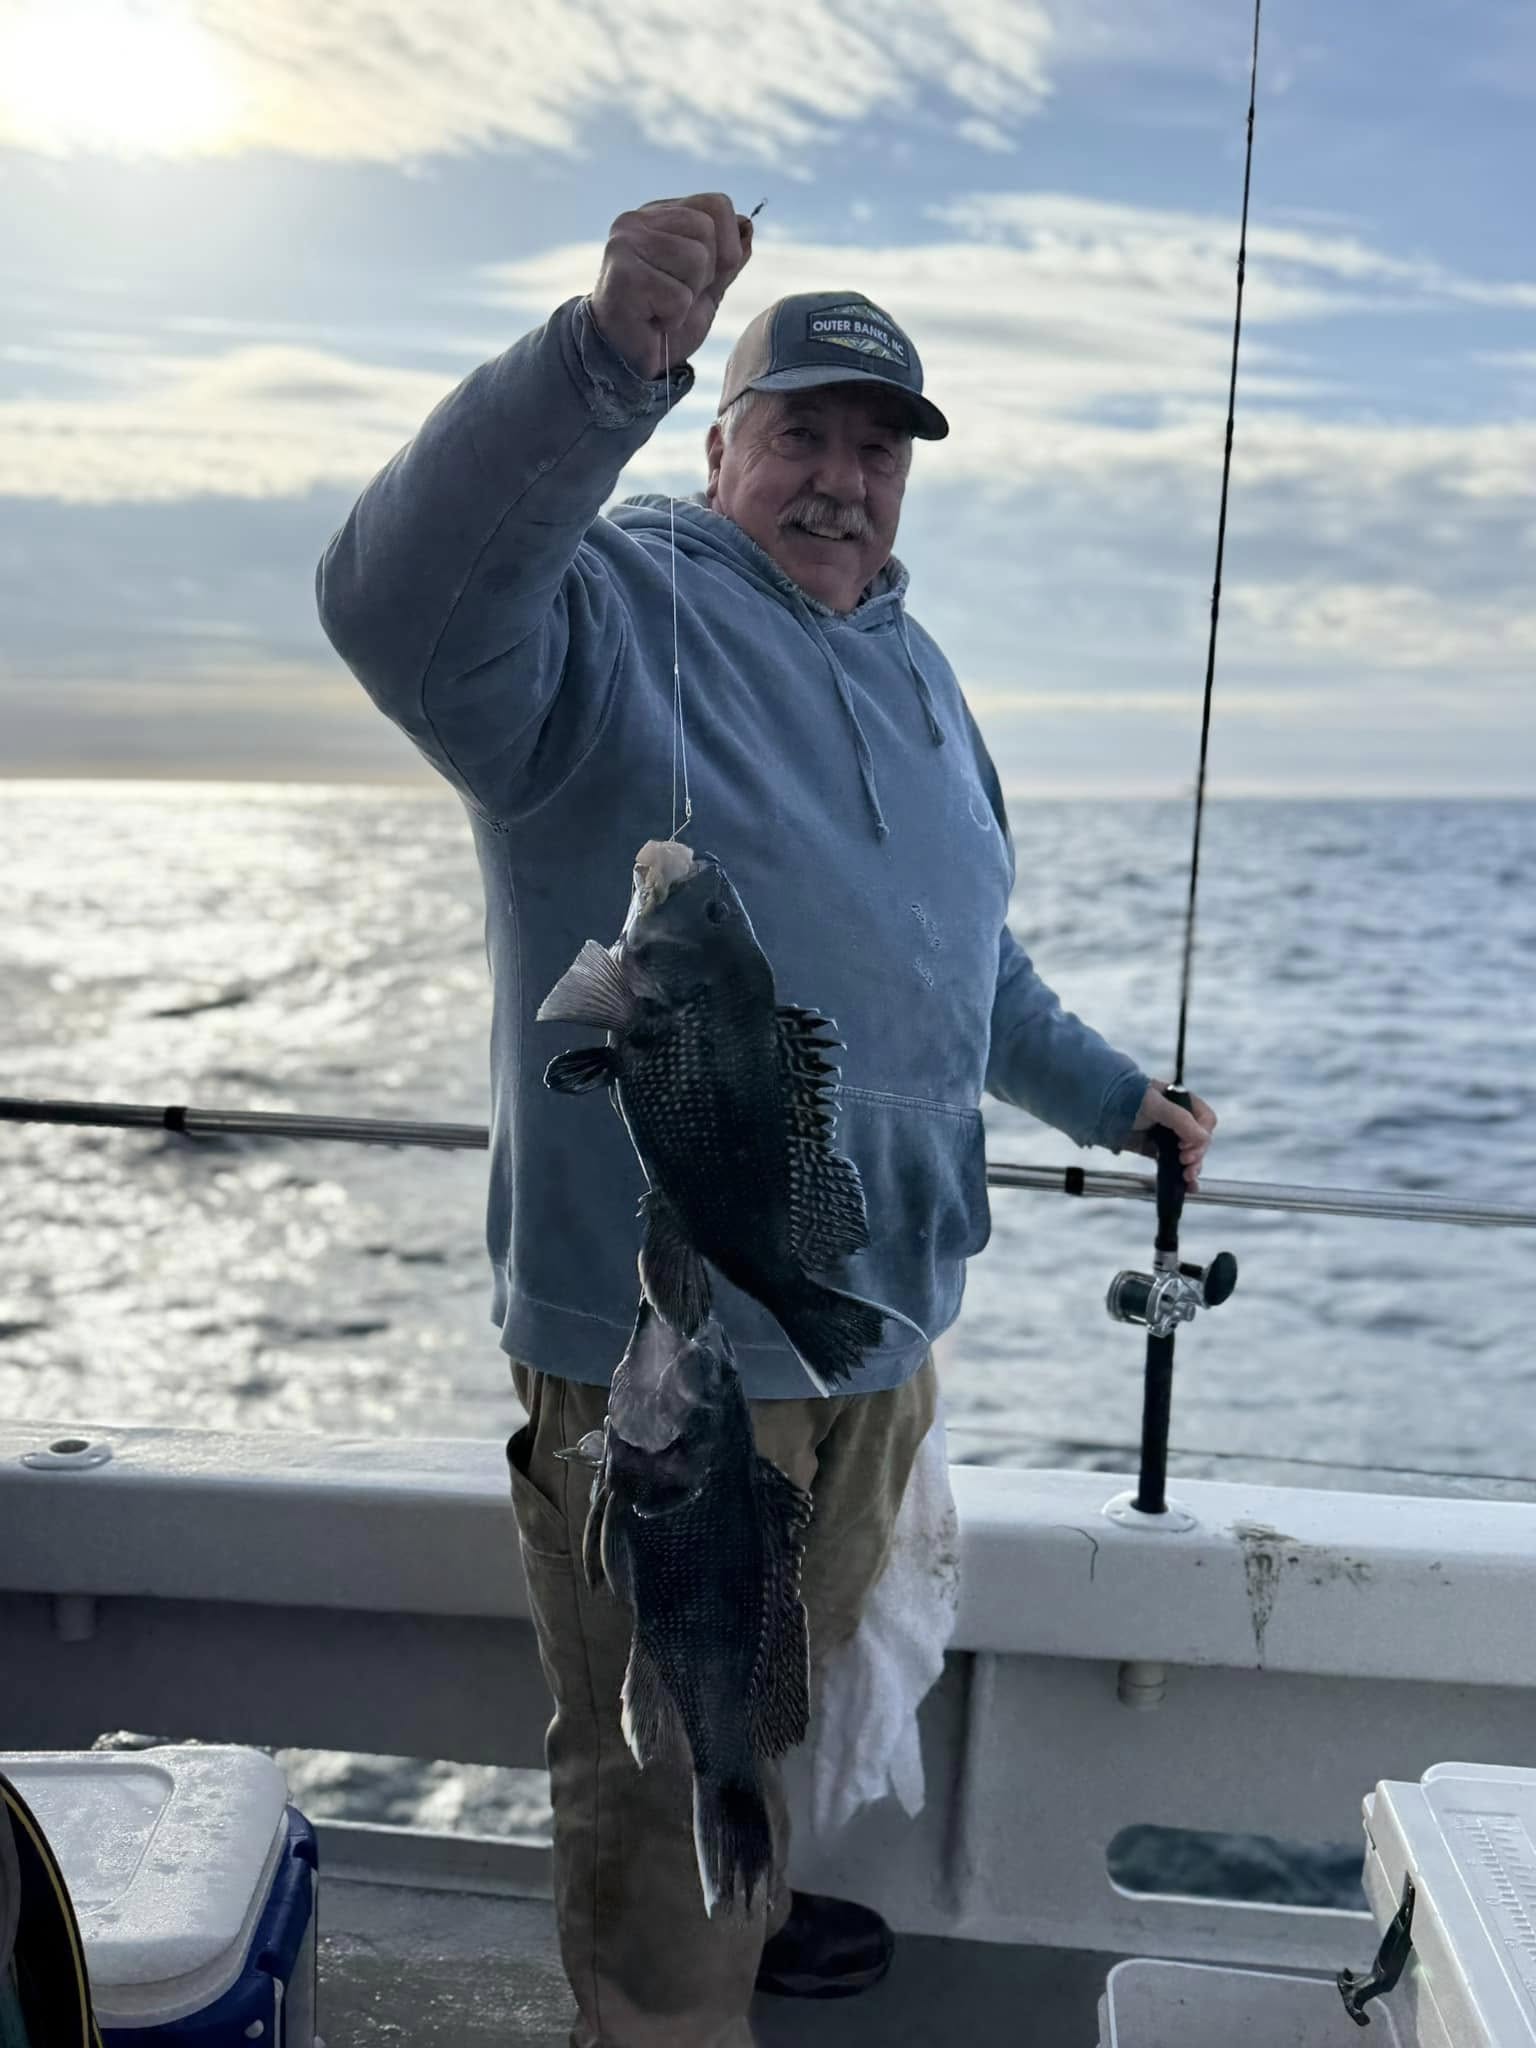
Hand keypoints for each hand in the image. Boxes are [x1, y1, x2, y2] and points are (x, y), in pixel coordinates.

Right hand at [590, 193, 753, 380]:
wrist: (628, 360)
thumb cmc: (664, 321)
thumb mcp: (706, 287)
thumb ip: (727, 259)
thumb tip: (747, 225)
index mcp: (659, 216)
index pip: (715, 205)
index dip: (727, 246)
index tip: (705, 277)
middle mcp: (637, 221)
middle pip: (706, 230)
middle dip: (705, 275)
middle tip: (676, 295)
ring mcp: (625, 244)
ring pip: (695, 259)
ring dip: (688, 297)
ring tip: (662, 307)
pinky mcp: (622, 275)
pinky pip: (679, 296)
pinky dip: (674, 318)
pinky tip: (652, 321)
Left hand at [1130, 1081, 1217, 1191]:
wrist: (1097, 1107)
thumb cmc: (1125, 1097)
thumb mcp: (1154, 1104)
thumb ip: (1180, 1119)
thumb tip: (1203, 1139)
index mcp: (1182, 1102)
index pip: (1205, 1120)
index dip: (1201, 1136)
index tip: (1185, 1147)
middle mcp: (1178, 1119)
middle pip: (1199, 1141)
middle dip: (1196, 1155)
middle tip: (1185, 1165)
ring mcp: (1167, 1135)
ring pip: (1189, 1155)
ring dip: (1192, 1168)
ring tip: (1187, 1179)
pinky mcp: (1155, 1150)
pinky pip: (1173, 1164)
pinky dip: (1179, 1176)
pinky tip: (1186, 1187)